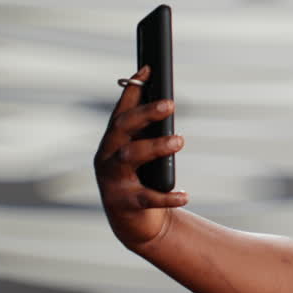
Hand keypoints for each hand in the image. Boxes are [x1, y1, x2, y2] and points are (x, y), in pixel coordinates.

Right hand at [93, 65, 189, 251]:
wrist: (133, 223)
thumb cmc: (141, 179)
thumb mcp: (142, 151)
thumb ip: (147, 128)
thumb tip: (161, 94)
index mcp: (112, 141)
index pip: (121, 110)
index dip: (132, 88)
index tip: (149, 69)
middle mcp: (107, 157)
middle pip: (122, 128)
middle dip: (144, 113)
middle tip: (170, 104)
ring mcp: (113, 181)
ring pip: (131, 157)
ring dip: (156, 146)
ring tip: (179, 141)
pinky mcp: (125, 204)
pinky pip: (147, 198)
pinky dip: (167, 196)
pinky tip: (185, 194)